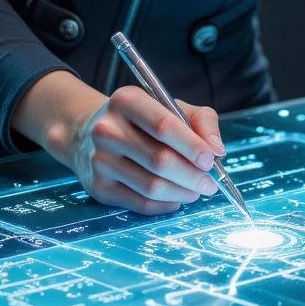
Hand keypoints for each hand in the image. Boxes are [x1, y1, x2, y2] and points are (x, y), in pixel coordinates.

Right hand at [68, 86, 226, 214]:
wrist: (87, 133)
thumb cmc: (140, 120)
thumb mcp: (169, 106)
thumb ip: (200, 120)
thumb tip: (217, 150)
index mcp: (126, 101)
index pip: (163, 126)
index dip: (192, 146)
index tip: (211, 160)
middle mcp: (108, 130)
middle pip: (160, 160)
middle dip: (192, 176)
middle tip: (210, 183)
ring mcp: (100, 161)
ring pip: (151, 187)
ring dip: (182, 193)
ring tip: (197, 190)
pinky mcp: (98, 187)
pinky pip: (140, 204)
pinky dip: (166, 205)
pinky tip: (177, 198)